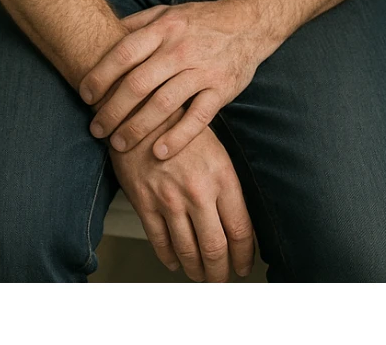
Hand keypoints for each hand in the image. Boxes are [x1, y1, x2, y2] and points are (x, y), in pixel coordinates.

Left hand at [81, 1, 267, 160]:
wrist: (246, 24)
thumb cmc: (198, 21)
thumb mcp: (165, 13)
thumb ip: (135, 25)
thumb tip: (101, 34)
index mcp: (163, 29)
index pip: (124, 53)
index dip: (100, 75)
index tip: (84, 95)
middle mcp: (179, 50)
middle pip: (138, 83)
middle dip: (113, 109)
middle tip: (96, 128)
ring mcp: (201, 71)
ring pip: (164, 104)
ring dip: (138, 127)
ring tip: (118, 144)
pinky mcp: (221, 90)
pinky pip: (197, 118)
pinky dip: (178, 137)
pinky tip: (159, 152)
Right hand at [109, 115, 255, 282]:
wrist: (140, 106)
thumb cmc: (180, 123)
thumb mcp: (216, 148)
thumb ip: (227, 186)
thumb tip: (240, 224)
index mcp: (222, 177)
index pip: (241, 232)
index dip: (245, 257)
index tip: (244, 266)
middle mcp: (197, 191)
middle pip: (216, 249)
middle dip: (221, 272)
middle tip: (222, 279)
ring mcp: (169, 198)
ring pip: (188, 251)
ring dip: (197, 270)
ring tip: (200, 274)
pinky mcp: (144, 202)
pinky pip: (160, 242)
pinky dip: (169, 258)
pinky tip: (175, 261)